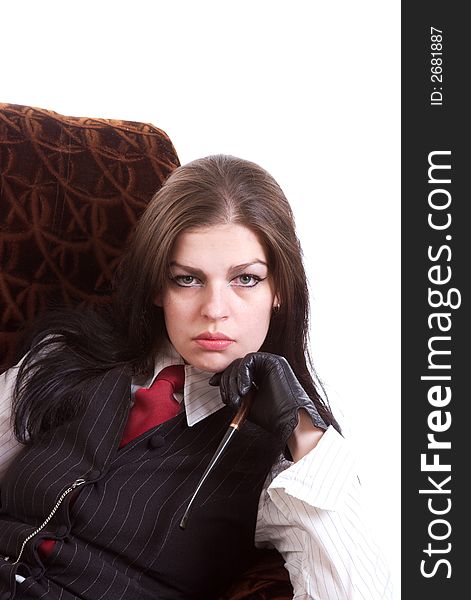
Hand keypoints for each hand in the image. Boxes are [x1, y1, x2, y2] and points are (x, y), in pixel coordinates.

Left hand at [209, 352, 326, 456]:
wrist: (288, 421)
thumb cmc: (271, 416)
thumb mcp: (245, 403)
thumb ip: (233, 391)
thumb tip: (214, 381)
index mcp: (259, 376)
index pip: (236, 370)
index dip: (223, 375)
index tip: (212, 383)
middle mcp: (265, 367)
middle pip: (236, 365)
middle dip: (227, 381)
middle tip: (229, 399)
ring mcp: (270, 362)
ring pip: (240, 362)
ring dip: (233, 380)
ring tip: (237, 398)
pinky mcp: (274, 360)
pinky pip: (250, 359)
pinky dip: (242, 373)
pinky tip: (245, 389)